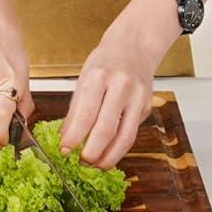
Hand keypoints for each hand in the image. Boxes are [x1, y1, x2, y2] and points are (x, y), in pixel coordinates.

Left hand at [60, 0, 174, 168]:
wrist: (134, 46)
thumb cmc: (106, 62)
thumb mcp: (84, 78)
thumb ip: (76, 109)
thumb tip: (66, 137)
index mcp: (99, 76)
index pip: (86, 114)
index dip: (74, 137)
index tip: (64, 150)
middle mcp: (121, 86)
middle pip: (106, 129)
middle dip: (93, 152)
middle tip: (81, 162)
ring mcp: (137, 97)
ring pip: (125, 137)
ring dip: (109, 157)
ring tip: (96, 164)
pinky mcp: (146, 107)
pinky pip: (132, 133)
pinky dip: (120, 147)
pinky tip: (109, 152)